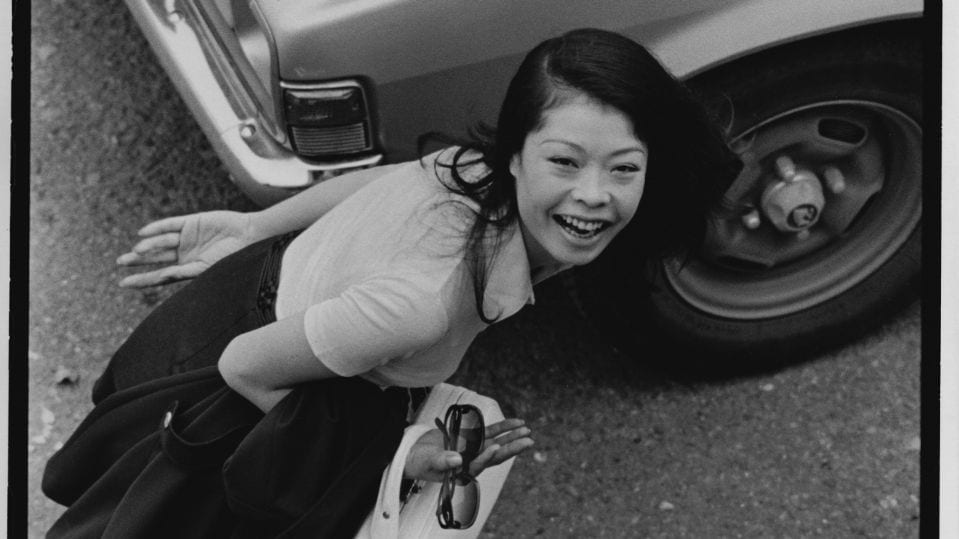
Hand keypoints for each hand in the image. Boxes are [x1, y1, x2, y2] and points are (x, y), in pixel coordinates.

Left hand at [116, 211, 256, 287]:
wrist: (251, 236)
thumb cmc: (234, 257)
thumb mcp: (207, 269)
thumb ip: (185, 272)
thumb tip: (163, 275)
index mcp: (188, 269)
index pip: (160, 275)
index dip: (141, 279)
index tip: (123, 283)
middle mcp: (185, 254)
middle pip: (156, 258)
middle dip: (138, 260)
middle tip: (120, 262)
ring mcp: (187, 237)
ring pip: (161, 242)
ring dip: (148, 246)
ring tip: (136, 251)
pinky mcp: (191, 222)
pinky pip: (169, 225)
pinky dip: (156, 228)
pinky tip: (142, 233)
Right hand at [403, 418, 533, 481]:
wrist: (414, 453)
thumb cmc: (419, 462)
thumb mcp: (428, 462)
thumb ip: (442, 462)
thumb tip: (457, 459)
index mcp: (462, 472)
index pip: (478, 464)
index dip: (487, 457)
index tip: (496, 447)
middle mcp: (471, 461)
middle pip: (495, 455)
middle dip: (511, 448)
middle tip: (528, 441)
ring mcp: (473, 449)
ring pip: (496, 442)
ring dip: (511, 437)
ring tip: (527, 431)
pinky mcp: (472, 438)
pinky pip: (491, 432)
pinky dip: (503, 427)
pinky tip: (516, 423)